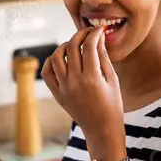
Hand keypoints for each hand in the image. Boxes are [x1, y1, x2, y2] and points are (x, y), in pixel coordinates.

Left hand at [41, 27, 123, 146]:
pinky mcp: (58, 94)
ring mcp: (64, 89)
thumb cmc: (113, 105)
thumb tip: (98, 38)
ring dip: (65, 46)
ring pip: (57, 57)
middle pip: (72, 47)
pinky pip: (47, 73)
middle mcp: (75, 82)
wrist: (102, 130)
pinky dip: (51, 61)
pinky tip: (62, 58)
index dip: (94, 33)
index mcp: (92, 78)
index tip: (99, 30)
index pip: (89, 46)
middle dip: (81, 35)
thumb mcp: (112, 80)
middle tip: (88, 33)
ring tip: (75, 45)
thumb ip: (103, 58)